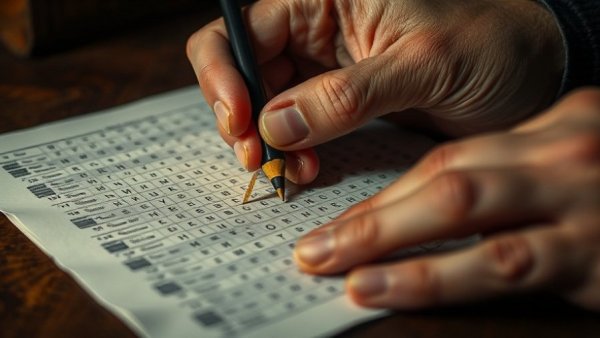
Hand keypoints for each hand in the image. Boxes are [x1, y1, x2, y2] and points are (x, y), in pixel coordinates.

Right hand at [187, 0, 563, 182]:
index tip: (240, 124)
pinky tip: (305, 167)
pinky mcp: (337, 100)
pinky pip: (294, 124)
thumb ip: (348, 93)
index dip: (228, 76)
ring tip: (289, 170)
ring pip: (264, 102)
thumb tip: (275, 123)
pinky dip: (291, 150)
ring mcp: (324, 66)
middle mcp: (317, 27)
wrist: (528, 76)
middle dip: (243, 118)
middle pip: (244, 69)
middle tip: (259, 160)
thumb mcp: (424, 65)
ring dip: (266, 141)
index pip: (244, 29)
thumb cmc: (491, 48)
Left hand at [293, 88, 599, 310]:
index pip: (448, 159)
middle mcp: (563, 154)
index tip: (341, 222)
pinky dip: (441, 278)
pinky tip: (394, 289)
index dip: (388, 195)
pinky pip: (507, 267)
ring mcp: (581, 204)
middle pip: (446, 181)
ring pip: (468, 219)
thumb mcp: (578, 157)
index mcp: (553, 126)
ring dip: (394, 248)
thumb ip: (514, 172)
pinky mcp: (595, 257)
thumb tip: (432, 200)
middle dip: (374, 218)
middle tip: (316, 248)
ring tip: (341, 271)